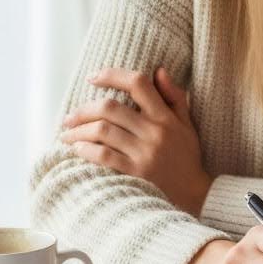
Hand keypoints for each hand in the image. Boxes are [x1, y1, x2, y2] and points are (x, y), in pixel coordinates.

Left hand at [61, 66, 210, 217]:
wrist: (195, 193)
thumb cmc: (186, 156)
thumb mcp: (186, 123)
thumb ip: (174, 96)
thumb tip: (158, 70)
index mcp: (165, 116)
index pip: (138, 84)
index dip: (112, 75)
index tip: (93, 77)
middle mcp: (154, 131)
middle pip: (111, 108)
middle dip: (84, 109)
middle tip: (70, 116)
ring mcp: (144, 152)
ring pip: (103, 131)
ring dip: (79, 131)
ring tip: (68, 134)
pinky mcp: (135, 172)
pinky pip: (104, 156)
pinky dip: (86, 150)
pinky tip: (78, 149)